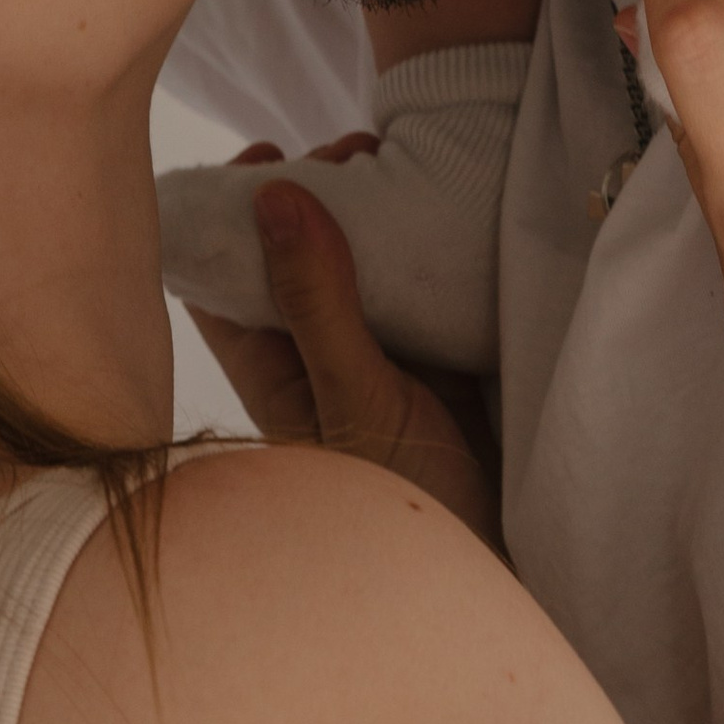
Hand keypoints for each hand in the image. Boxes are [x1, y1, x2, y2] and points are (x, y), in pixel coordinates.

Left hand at [186, 153, 501, 546]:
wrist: (501, 570)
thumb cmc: (406, 505)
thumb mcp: (356, 398)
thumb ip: (318, 301)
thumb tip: (271, 194)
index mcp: (273, 368)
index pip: (223, 274)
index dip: (231, 209)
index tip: (269, 153)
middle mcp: (317, 352)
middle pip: (292, 250)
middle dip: (315, 189)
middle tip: (355, 152)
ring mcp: (378, 348)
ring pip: (355, 256)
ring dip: (370, 203)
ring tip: (393, 160)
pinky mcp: (436, 348)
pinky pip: (417, 274)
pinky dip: (422, 231)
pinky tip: (441, 196)